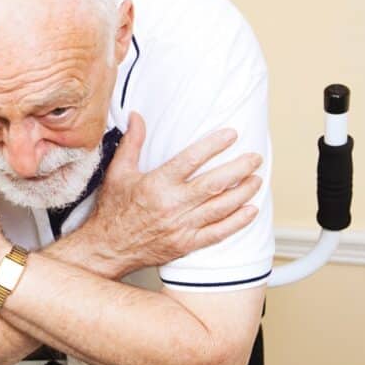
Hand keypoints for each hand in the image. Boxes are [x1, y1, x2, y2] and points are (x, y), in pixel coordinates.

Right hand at [80, 112, 262, 276]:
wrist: (108, 247)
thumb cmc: (113, 210)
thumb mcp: (118, 172)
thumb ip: (132, 143)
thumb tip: (137, 117)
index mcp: (156, 184)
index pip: (191, 160)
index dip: (213, 145)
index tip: (230, 135)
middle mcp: (172, 205)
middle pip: (214, 183)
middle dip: (239, 169)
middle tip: (254, 158)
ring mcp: (181, 226)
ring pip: (221, 207)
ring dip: (243, 192)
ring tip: (256, 180)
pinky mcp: (186, 244)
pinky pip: (218, 233)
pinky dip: (237, 222)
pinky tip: (250, 211)